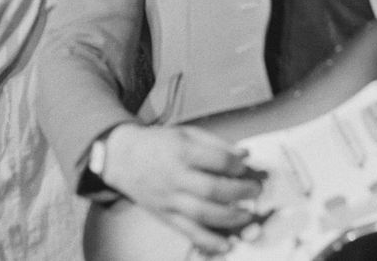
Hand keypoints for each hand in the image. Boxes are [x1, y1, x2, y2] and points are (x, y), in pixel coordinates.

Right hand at [102, 124, 263, 254]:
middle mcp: (175, 176)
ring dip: (231, 218)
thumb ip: (216, 143)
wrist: (121, 157)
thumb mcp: (185, 133)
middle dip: (241, 192)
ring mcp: (169, 199)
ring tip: (247, 215)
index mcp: (181, 151)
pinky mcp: (165, 215)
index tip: (246, 167)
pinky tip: (226, 244)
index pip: (218, 159)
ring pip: (203, 213)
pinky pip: (188, 231)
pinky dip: (209, 241)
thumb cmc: (155, 144)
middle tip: (255, 191)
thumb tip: (245, 154)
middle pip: (213, 189)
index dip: (237, 165)